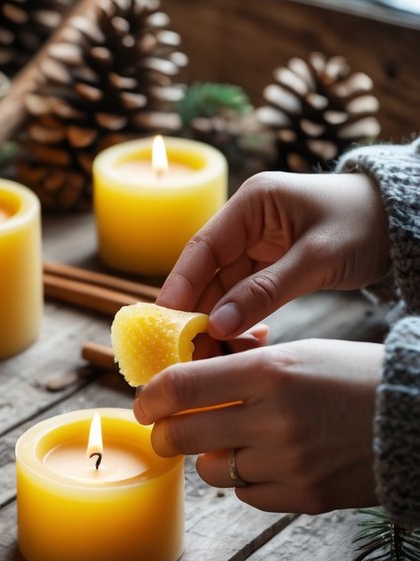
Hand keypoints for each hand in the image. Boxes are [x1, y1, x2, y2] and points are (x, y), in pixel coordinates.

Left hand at [133, 337, 380, 513]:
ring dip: (210, 456)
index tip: (143, 403)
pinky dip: (245, 480)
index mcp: (269, 372)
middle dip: (164, 433)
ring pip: (212, 469)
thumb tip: (182, 385)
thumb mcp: (296, 354)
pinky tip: (264, 461)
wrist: (416, 419)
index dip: (151, 397)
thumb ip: (239, 370)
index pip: (181, 387)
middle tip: (164, 430)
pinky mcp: (304, 497)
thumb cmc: (353, 376)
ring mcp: (288, 463)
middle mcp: (273, 419)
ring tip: (230, 440)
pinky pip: (246, 494)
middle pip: (183, 434)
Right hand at [158, 171, 389, 337]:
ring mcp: (257, 244)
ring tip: (209, 358)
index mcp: (251, 202)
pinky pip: (244, 296)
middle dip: (196, 312)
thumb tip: (217, 324)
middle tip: (183, 352)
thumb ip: (266, 290)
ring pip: (223, 288)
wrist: (402, 220)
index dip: (180, 283)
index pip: (203, 246)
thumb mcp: (317, 257)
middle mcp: (247, 221)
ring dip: (217, 321)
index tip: (165, 321)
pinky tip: (239, 345)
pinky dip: (239, 320)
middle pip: (208, 271)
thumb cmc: (364, 224)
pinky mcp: (270, 265)